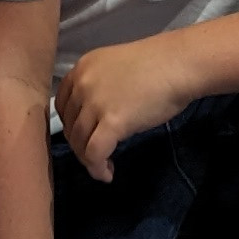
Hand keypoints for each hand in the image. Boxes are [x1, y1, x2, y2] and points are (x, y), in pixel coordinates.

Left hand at [52, 31, 197, 178]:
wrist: (177, 65)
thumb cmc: (156, 65)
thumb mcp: (115, 68)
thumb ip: (98, 88)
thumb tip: (95, 117)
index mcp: (81, 69)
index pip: (61, 105)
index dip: (71, 125)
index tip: (85, 136)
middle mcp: (82, 84)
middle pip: (70, 125)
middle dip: (81, 145)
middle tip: (97, 154)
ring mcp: (95, 103)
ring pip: (79, 142)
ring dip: (89, 160)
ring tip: (104, 166)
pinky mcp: (112, 122)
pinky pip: (95, 153)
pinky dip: (97, 168)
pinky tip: (107, 173)